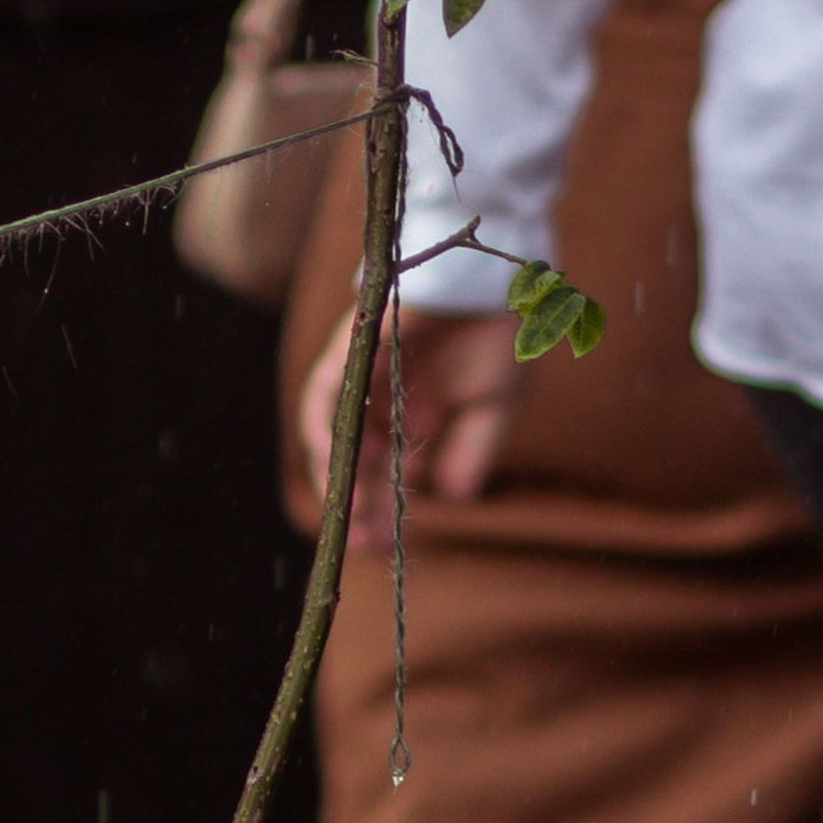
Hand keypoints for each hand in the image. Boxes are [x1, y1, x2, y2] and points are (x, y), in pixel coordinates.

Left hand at [297, 302, 522, 547]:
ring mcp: (365, 376)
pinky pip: (324, 394)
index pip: (389, 471)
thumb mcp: (493, 407)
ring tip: (349, 515)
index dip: (384, 509)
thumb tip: (452, 499)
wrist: (495, 274)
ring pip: (337, 436)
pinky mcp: (351, 350)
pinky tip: (333, 463)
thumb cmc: (500, 330)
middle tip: (362, 545)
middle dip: (359, 505)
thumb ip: (471, 453)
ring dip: (339, 477)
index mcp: (417, 414)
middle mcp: (385, 399)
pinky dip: (323, 430)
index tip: (384, 547)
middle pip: (360, 462)